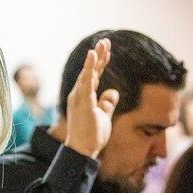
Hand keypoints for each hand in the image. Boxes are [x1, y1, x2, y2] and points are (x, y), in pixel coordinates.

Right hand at [65, 38, 118, 158]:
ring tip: (103, 44)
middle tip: (106, 41)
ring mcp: (79, 97)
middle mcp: (79, 94)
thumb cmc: (91, 137)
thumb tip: (112, 92)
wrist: (82, 150)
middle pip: (90, 71)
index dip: (100, 63)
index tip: (107, 51)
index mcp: (84, 98)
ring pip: (88, 72)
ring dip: (96, 57)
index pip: (93, 76)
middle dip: (99, 55)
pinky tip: (94, 54)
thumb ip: (107, 104)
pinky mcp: (82, 100)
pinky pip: (87, 80)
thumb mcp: (103, 117)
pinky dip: (90, 66)